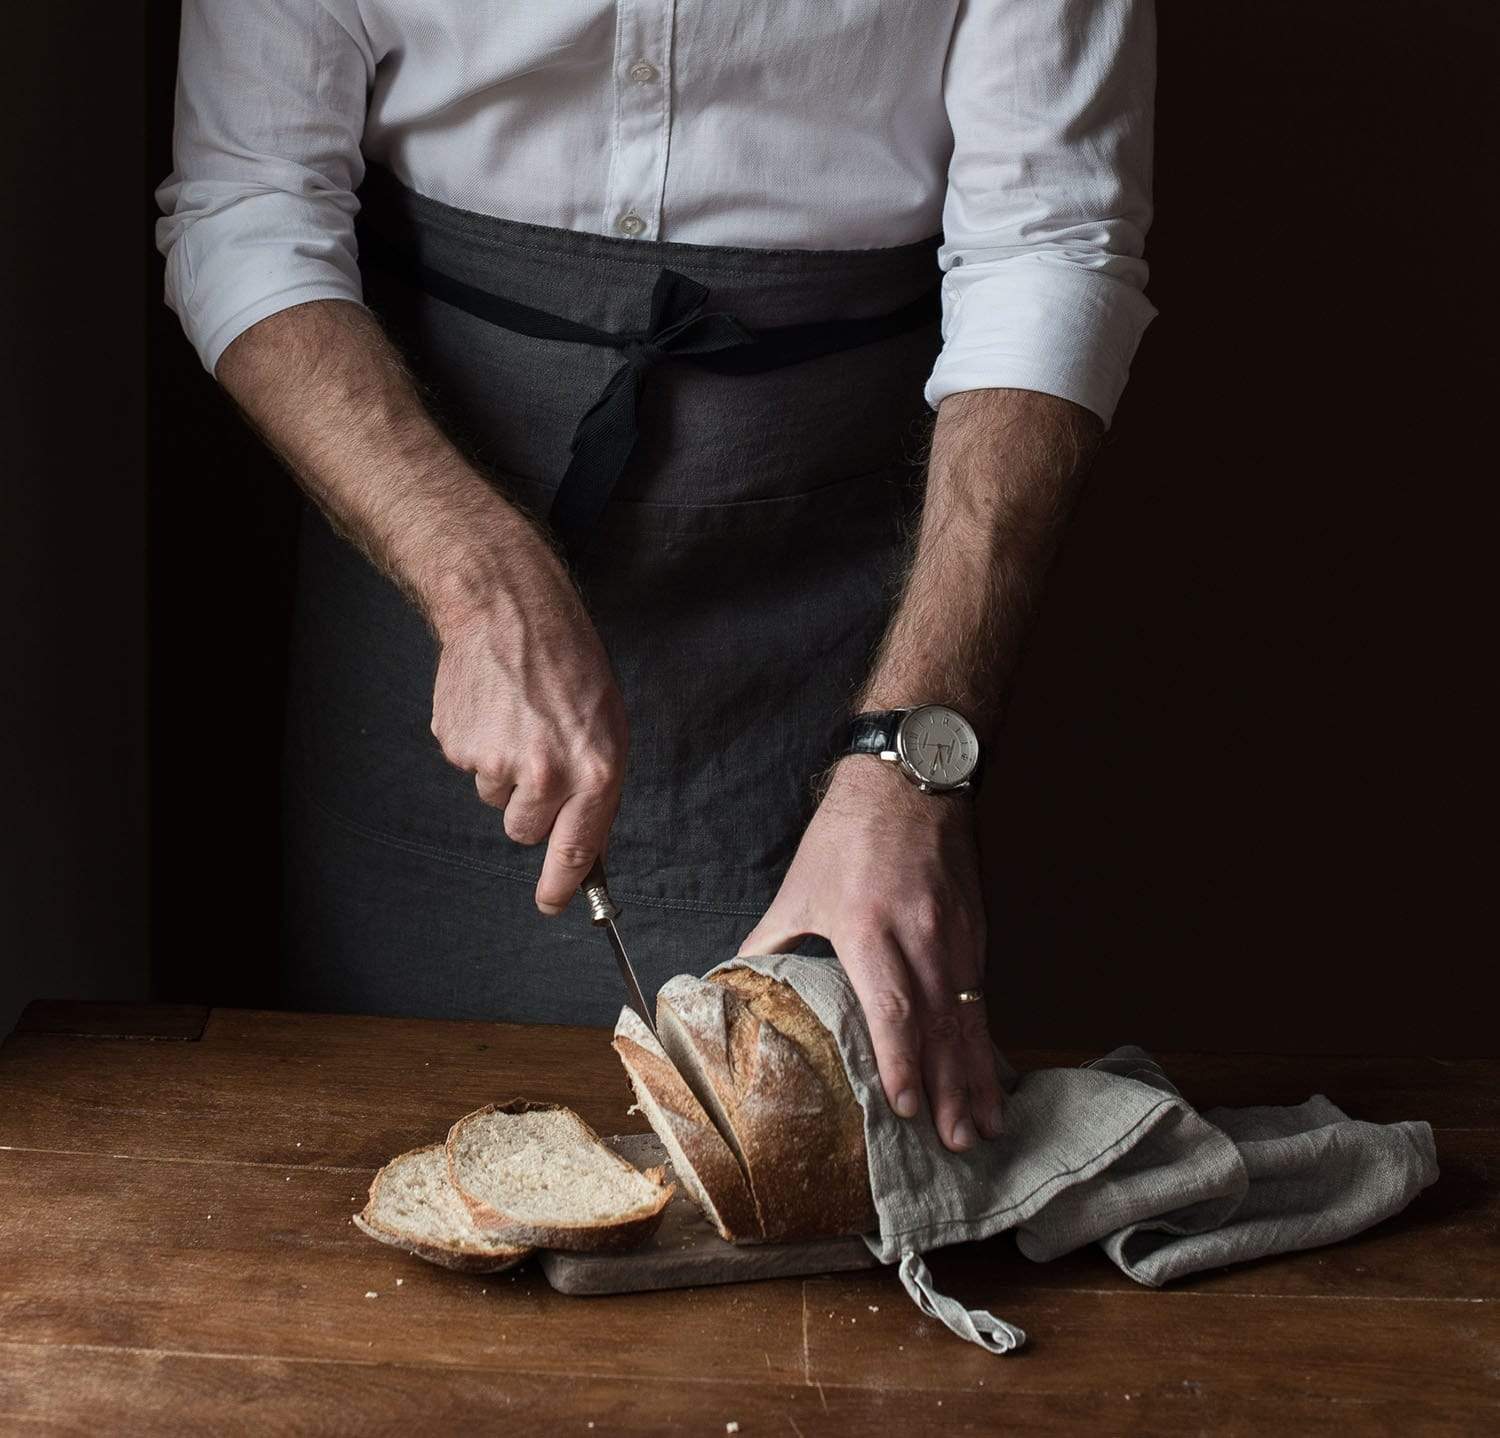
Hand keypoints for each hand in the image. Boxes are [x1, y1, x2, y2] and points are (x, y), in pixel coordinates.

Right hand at [428, 539, 628, 914]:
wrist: (508, 611)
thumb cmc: (569, 663)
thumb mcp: (607, 724)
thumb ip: (596, 786)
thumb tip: (582, 843)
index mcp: (594, 770)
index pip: (576, 850)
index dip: (561, 885)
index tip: (551, 904)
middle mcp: (546, 774)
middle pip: (526, 831)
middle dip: (530, 809)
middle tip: (537, 758)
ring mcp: (496, 762)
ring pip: (496, 798)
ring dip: (505, 772)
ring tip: (516, 718)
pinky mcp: (458, 747)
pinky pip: (470, 768)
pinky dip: (479, 745)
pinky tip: (492, 707)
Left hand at [735, 757, 1002, 1151]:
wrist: (909, 776)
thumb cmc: (847, 834)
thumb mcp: (799, 888)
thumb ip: (772, 943)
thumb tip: (737, 984)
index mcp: (869, 926)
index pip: (892, 1007)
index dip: (900, 1062)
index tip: (905, 1109)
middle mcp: (920, 934)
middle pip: (941, 1024)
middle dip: (950, 1088)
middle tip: (956, 1143)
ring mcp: (955, 931)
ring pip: (970, 1014)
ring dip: (977, 1073)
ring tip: (984, 1124)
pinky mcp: (976, 928)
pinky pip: (981, 994)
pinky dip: (985, 1037)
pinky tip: (988, 1072)